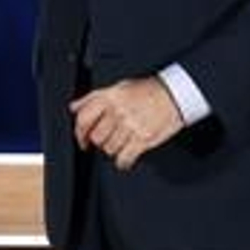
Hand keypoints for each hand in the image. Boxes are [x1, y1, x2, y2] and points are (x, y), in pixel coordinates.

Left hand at [69, 77, 184, 170]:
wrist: (174, 94)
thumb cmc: (148, 90)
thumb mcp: (118, 87)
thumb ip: (93, 97)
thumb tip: (74, 107)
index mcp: (110, 97)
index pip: (84, 118)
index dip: (79, 132)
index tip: (82, 139)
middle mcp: (118, 112)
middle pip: (96, 137)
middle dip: (99, 141)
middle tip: (107, 139)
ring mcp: (130, 126)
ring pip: (109, 149)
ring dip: (113, 150)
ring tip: (122, 142)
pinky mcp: (143, 139)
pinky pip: (124, 158)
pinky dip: (123, 162)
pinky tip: (126, 157)